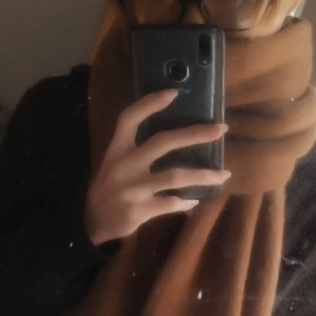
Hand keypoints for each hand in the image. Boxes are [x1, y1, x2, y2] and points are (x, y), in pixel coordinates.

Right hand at [85, 89, 230, 244]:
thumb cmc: (110, 188)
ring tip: (224, 174)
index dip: (150, 103)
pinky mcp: (139, 210)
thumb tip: (179, 137)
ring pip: (174, 176)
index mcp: (116, 150)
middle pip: (162, 142)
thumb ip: (137, 151)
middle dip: (195, 134)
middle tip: (221, 129)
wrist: (92, 223)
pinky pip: (171, 203)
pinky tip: (194, 200)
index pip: (129, 118)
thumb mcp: (115, 163)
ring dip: (203, 175)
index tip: (174, 93)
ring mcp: (132, 188)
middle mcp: (123, 165)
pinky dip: (186, 201)